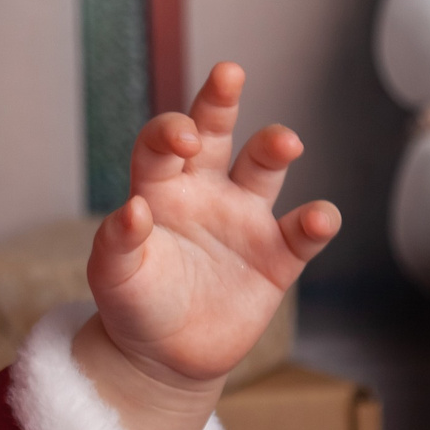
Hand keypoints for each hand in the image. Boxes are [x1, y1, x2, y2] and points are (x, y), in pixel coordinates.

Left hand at [77, 62, 340, 429]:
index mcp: (158, 188)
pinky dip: (314, 223)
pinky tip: (318, 217)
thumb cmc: (133, 304)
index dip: (169, 133)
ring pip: (263, 169)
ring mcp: (243, 219)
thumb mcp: (111, 278)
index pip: (161, 144)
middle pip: (213, 132)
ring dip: (274, 148)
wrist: (165, 355)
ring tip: (285, 141)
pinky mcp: (276, 257)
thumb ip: (116, 244)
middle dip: (219, 101)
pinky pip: (300, 233)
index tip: (178, 140)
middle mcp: (203, 191)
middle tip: (227, 73)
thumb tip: (132, 211)